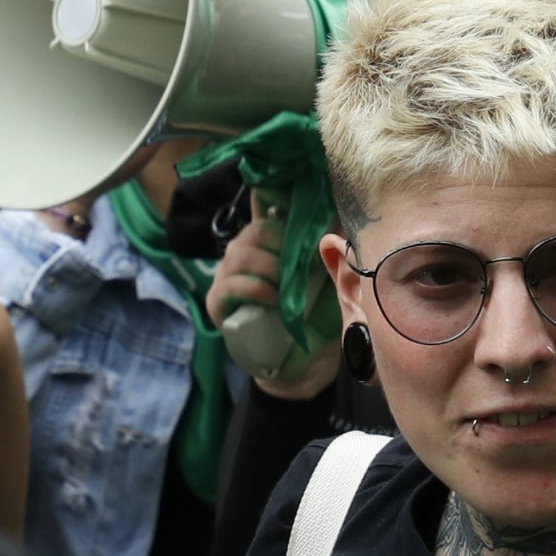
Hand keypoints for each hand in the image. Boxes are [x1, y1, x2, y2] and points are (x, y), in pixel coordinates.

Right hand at [207, 208, 336, 400]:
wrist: (303, 360)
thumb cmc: (317, 314)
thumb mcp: (330, 277)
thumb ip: (332, 251)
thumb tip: (338, 220)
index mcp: (268, 241)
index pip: (264, 205)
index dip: (273, 195)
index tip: (293, 197)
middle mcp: (243, 252)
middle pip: (255, 230)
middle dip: (280, 245)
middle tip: (300, 265)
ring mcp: (227, 276)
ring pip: (240, 254)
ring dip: (269, 267)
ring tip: (287, 287)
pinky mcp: (218, 303)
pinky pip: (231, 284)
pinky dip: (255, 288)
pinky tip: (273, 299)